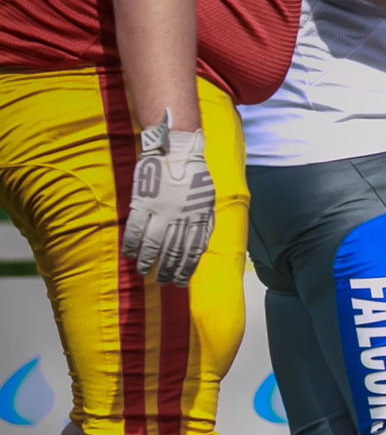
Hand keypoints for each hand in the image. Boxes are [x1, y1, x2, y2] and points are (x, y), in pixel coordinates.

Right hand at [120, 113, 215, 284]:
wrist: (176, 152)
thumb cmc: (194, 177)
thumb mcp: (207, 202)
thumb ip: (204, 224)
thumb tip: (200, 248)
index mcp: (198, 219)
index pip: (192, 252)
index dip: (186, 270)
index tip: (180, 282)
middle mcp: (180, 219)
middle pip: (172, 252)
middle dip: (167, 270)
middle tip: (162, 281)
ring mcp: (160, 211)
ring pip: (152, 244)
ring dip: (147, 261)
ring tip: (144, 272)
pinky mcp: (142, 203)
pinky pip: (134, 229)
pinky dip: (131, 244)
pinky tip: (129, 254)